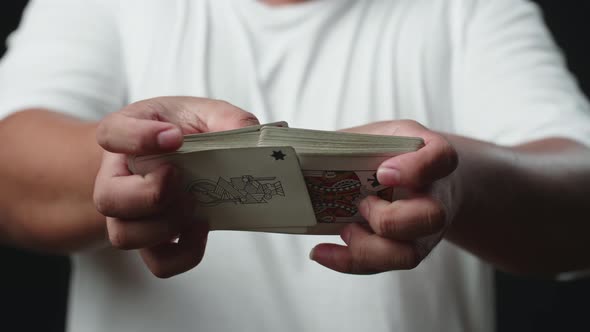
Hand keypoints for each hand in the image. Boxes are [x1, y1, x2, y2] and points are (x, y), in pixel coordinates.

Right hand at [93, 97, 258, 277]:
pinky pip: (158, 262)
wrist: (174, 156)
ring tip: (194, 205)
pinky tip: (201, 228)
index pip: (112, 134)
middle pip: (108, 198)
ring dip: (166, 226)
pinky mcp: (151, 239)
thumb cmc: (183, 131)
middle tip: (181, 179)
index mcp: (127, 133)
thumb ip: (226, 118)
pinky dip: (184, 253)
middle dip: (151, 194)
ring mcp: (128, 213)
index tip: (173, 137)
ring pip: (126, 235)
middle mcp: (117, 176)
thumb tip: (249, 133)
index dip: (137, 138)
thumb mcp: (203, 113)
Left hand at [310, 120, 458, 273]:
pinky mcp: (404, 249)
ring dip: (368, 247)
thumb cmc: (393, 153)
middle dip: (388, 218)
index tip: (383, 171)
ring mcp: (424, 229)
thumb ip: (350, 139)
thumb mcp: (380, 134)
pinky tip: (321, 252)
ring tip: (345, 229)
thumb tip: (278, 135)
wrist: (420, 178)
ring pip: (408, 254)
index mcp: (432, 155)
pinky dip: (347, 262)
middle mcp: (436, 196)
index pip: (440, 159)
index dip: (416, 168)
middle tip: (361, 203)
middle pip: (430, 217)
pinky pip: (382, 266)